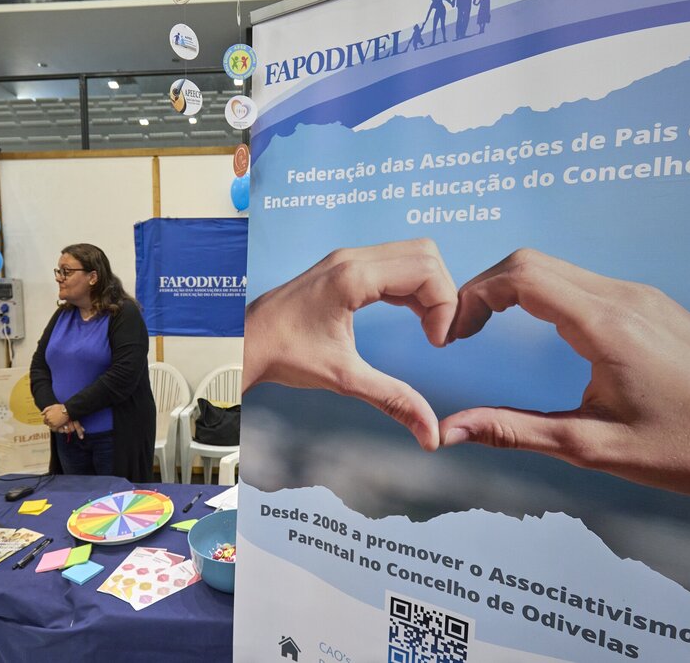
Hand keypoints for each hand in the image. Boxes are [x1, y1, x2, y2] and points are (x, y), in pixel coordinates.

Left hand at [42, 404, 69, 429]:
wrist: (67, 410)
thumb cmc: (61, 408)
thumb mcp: (52, 406)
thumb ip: (46, 410)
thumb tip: (41, 414)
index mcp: (47, 414)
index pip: (44, 420)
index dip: (48, 420)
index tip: (51, 420)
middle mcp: (48, 419)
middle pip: (47, 424)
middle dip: (50, 423)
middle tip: (54, 422)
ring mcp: (52, 423)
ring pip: (50, 427)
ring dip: (52, 426)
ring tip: (56, 424)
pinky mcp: (56, 426)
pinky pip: (54, 429)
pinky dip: (55, 428)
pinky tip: (58, 426)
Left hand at [243, 239, 457, 448]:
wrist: (244, 343)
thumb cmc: (284, 355)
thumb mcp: (344, 378)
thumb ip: (392, 400)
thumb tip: (430, 435)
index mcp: (353, 277)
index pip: (426, 270)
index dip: (444, 305)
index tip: (437, 343)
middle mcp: (352, 258)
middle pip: (425, 254)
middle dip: (443, 293)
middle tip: (438, 334)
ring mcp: (347, 259)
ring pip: (412, 255)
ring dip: (429, 289)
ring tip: (429, 329)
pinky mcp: (344, 267)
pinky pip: (394, 263)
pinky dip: (412, 286)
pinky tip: (413, 317)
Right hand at [440, 249, 689, 513]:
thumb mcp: (592, 447)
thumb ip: (514, 431)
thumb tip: (451, 431)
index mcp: (608, 325)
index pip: (521, 276)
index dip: (474, 295)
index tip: (454, 331)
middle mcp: (626, 298)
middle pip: (534, 263)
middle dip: (486, 289)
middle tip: (463, 329)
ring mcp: (645, 299)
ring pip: (560, 270)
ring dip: (516, 290)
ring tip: (491, 329)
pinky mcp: (656, 309)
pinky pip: (588, 284)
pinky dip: (548, 296)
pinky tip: (542, 334)